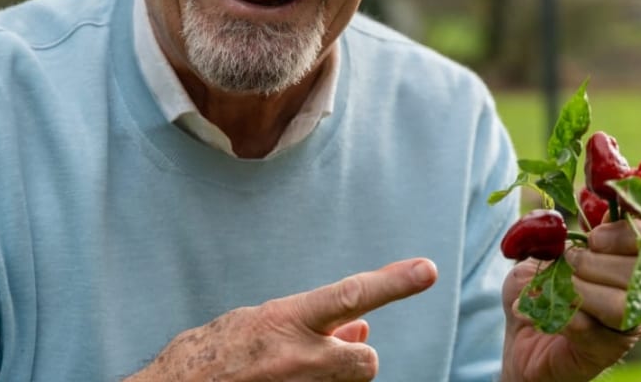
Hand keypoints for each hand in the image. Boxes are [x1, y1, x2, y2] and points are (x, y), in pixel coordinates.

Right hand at [128, 258, 437, 380]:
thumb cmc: (212, 355)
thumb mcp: (258, 324)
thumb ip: (310, 323)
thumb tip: (360, 325)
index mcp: (285, 321)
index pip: (350, 295)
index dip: (392, 283)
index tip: (428, 270)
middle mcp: (298, 357)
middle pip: (366, 359)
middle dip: (354, 356)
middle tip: (324, 356)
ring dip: (333, 378)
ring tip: (290, 373)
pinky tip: (285, 381)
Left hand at [500, 218, 640, 381]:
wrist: (519, 335)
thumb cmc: (537, 288)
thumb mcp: (544, 250)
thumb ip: (564, 232)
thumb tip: (578, 215)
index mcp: (631, 257)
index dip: (634, 231)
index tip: (594, 236)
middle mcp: (640, 291)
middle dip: (596, 262)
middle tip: (568, 263)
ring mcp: (627, 323)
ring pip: (623, 305)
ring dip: (582, 291)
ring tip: (558, 289)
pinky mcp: (607, 351)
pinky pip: (591, 330)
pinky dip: (559, 316)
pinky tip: (537, 311)